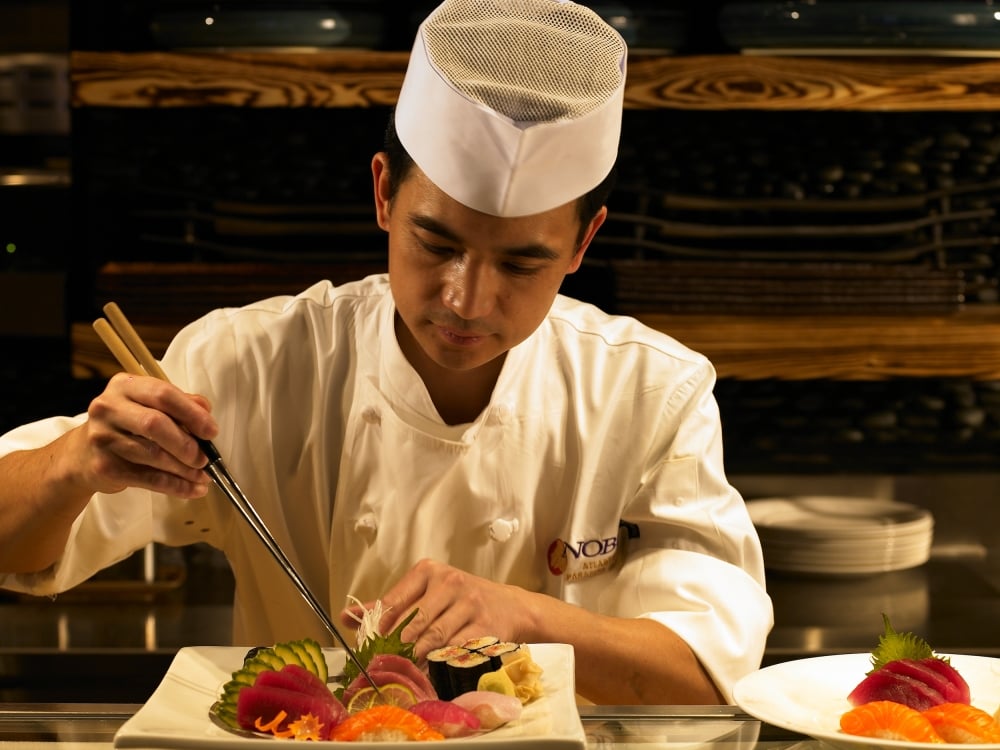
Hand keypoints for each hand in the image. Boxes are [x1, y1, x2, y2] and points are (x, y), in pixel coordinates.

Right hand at [72, 372, 218, 497]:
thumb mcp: (149, 405)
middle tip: (205, 458)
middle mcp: (109, 408)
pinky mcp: (104, 466)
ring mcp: (103, 438)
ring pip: (153, 455)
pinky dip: (175, 486)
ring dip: (185, 469)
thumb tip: (206, 412)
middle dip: (187, 444)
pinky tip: (192, 488)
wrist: (82, 455)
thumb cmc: (126, 426)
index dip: (192, 414)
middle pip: (155, 424)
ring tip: (203, 476)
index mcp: (125, 386)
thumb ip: (179, 404)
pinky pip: (148, 478)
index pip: (163, 394)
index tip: (211, 431)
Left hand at [341, 559, 536, 658]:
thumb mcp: (426, 593)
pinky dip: (440, 662)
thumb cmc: (461, 600)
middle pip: (412, 622)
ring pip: (433, 638)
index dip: (380, 628)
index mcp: (429, 571)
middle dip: (397, 648)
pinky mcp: (484, 626)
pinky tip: (431, 669)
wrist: (511, 605)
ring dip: (417, 658)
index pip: (394, 601)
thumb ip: (388, 606)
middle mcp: (450, 582)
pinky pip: (455, 649)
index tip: (370, 647)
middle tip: (385, 665)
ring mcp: (469, 603)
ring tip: (407, 669)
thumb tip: (348, 616)